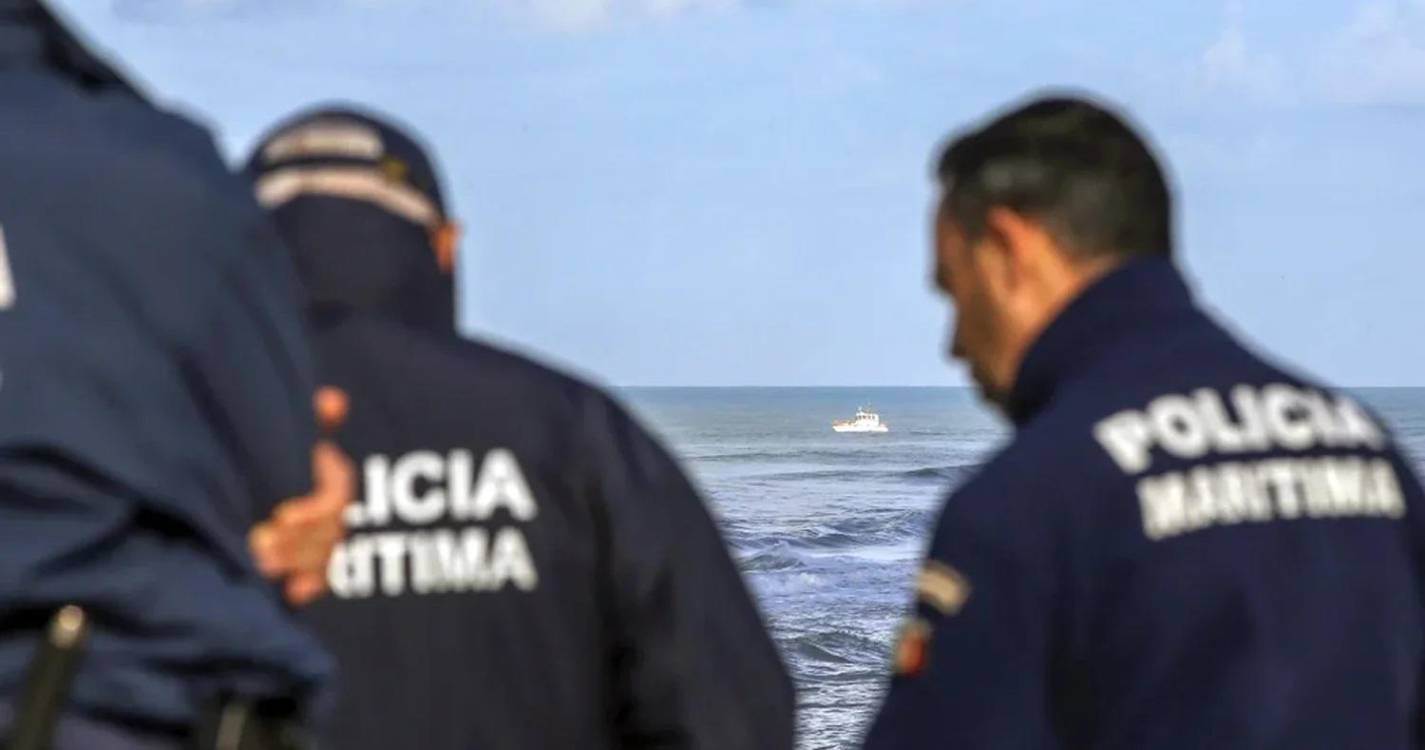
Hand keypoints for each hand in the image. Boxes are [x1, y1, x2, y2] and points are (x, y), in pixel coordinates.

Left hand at [250, 387, 353, 605]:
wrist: (208, 486)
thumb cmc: (247, 446)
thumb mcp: (268, 427)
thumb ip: (302, 417)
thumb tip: (334, 399)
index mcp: (324, 472)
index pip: (337, 492)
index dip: (316, 508)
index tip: (283, 516)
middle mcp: (324, 505)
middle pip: (333, 529)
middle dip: (301, 539)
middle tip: (263, 543)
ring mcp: (315, 536)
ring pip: (327, 555)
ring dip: (300, 562)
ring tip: (264, 564)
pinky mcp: (301, 561)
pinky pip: (320, 577)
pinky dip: (309, 585)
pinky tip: (292, 593)